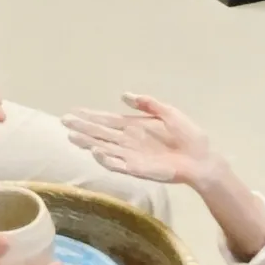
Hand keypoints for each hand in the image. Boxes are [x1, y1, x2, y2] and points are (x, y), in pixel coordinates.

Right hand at [60, 94, 213, 187]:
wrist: (200, 159)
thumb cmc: (188, 136)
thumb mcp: (169, 113)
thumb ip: (148, 104)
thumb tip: (123, 95)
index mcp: (135, 127)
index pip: (108, 120)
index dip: (91, 116)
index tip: (74, 111)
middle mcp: (128, 142)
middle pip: (100, 134)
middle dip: (83, 128)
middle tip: (64, 122)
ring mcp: (131, 156)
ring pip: (104, 149)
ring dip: (88, 144)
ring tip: (72, 137)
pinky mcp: (137, 169)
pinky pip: (118, 165)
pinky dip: (106, 160)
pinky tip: (96, 152)